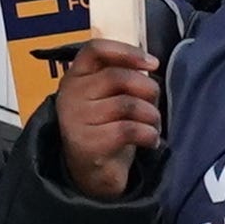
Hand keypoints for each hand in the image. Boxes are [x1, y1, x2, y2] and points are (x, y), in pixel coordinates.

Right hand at [37, 33, 160, 200]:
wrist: (90, 174)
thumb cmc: (105, 128)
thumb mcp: (108, 96)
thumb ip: (122, 76)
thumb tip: (149, 65)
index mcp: (75, 77)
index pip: (95, 49)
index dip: (126, 52)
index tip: (152, 63)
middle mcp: (70, 95)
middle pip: (118, 77)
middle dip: (147, 89)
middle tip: (154, 105)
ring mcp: (76, 120)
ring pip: (127, 104)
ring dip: (151, 115)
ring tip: (153, 126)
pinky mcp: (88, 144)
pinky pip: (129, 129)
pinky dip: (148, 134)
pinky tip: (150, 141)